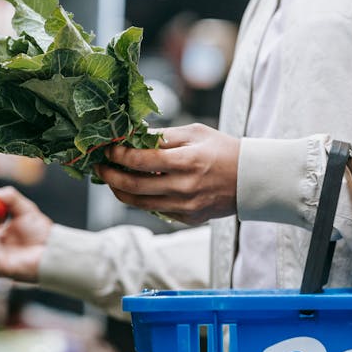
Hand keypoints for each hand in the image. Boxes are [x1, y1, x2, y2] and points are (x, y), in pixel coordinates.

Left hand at [96, 124, 239, 225]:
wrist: (252, 179)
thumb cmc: (223, 150)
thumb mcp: (195, 133)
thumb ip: (164, 136)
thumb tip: (133, 135)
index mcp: (187, 161)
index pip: (142, 160)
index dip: (120, 155)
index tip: (108, 148)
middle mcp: (185, 187)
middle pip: (135, 186)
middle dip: (111, 177)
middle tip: (99, 168)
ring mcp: (187, 206)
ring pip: (141, 204)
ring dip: (120, 192)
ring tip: (111, 181)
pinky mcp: (189, 218)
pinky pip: (157, 211)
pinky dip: (142, 200)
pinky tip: (135, 189)